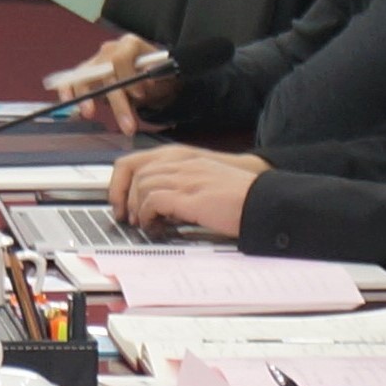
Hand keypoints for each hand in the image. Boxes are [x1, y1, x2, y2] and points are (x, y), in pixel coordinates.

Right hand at [77, 34, 172, 133]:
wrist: (150, 73)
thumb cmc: (156, 73)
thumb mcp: (162, 72)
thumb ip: (154, 75)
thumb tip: (146, 82)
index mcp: (130, 44)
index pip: (121, 59)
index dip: (128, 77)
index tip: (139, 95)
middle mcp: (110, 49)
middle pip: (105, 73)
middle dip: (116, 102)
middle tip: (128, 127)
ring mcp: (96, 61)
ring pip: (86, 78)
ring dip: (86, 97)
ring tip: (89, 113)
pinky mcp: (86, 73)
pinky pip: (71, 80)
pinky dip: (67, 90)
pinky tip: (68, 101)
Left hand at [109, 146, 262, 236]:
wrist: (265, 201)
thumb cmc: (241, 196)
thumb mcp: (205, 183)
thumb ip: (182, 187)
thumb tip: (159, 206)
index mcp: (185, 159)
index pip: (137, 161)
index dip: (122, 182)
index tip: (121, 202)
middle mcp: (183, 163)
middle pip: (134, 171)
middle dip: (124, 197)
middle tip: (129, 218)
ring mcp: (187, 178)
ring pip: (142, 185)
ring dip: (137, 208)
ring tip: (145, 224)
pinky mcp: (191, 196)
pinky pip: (154, 200)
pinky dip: (148, 215)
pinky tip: (156, 226)